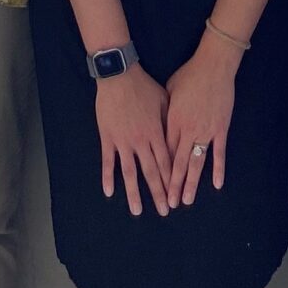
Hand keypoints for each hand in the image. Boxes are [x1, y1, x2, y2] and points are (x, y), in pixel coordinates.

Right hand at [93, 65, 178, 216]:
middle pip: (151, 172)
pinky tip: (109, 192)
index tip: (176, 197)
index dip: (171, 182)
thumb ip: (170, 122)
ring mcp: (123, 141)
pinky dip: (108, 177)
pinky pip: (108, 161)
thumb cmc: (144, 86)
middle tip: (164, 212)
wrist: (119, 75)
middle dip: (158, 193)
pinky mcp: (108, 137)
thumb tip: (179, 136)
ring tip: (137, 211)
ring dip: (134, 193)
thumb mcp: (164, 101)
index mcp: (156, 132)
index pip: (166, 163)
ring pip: (129, 172)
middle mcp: (141, 141)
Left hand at [162, 38, 238, 204]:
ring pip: (196, 163)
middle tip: (168, 204)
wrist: (213, 66)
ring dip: (191, 183)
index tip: (155, 187)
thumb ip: (164, 111)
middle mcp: (186, 130)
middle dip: (172, 185)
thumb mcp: (168, 91)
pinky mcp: (220, 128)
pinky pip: (218, 153)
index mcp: (172, 121)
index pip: (163, 152)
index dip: (159, 172)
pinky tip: (217, 184)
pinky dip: (218, 169)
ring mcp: (204, 131)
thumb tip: (157, 123)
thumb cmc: (189, 75)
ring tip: (187, 200)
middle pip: (177, 163)